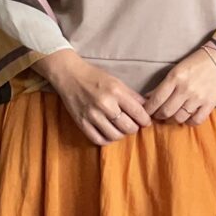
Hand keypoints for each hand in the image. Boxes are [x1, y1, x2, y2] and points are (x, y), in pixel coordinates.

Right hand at [32, 49, 151, 145]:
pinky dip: (107, 140)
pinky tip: (109, 133)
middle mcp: (105, 104)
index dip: (145, 120)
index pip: (138, 112)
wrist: (69, 75)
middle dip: (134, 128)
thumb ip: (132, 96)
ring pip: (115, 135)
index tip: (145, 121)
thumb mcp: (116, 81)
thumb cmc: (95, 77)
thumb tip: (146, 108)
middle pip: (128, 127)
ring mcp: (92, 115)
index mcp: (116, 92)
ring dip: (122, 135)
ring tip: (121, 129)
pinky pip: (99, 140)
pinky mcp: (81, 123)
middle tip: (133, 125)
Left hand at [142, 45, 215, 125]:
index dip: (148, 109)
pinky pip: (196, 121)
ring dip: (172, 119)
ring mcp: (198, 98)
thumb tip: (148, 98)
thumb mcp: (175, 70)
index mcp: (175, 78)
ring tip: (171, 116)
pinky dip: (189, 122)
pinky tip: (186, 117)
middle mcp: (185, 89)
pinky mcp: (210, 104)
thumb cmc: (194, 63)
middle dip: (159, 116)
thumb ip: (163, 85)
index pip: (157, 99)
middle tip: (157, 115)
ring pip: (179, 118)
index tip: (146, 112)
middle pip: (166, 111)